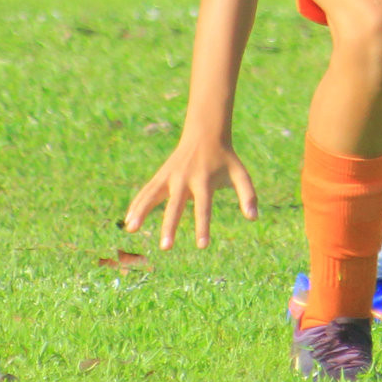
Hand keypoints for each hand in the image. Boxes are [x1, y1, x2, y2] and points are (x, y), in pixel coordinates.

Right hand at [122, 128, 258, 249]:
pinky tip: (128, 221)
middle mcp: (184, 178)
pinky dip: (137, 204)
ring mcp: (170, 176)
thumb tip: (253, 218)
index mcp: (204, 180)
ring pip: (153, 195)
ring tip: (131, 230)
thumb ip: (248, 195)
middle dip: (170, 226)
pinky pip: (147, 191)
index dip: (203, 226)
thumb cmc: (225, 158)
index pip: (204, 207)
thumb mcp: (240, 173)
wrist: (205, 133)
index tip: (202, 246)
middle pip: (175, 205)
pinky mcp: (161, 175)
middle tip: (166, 248)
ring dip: (141, 212)